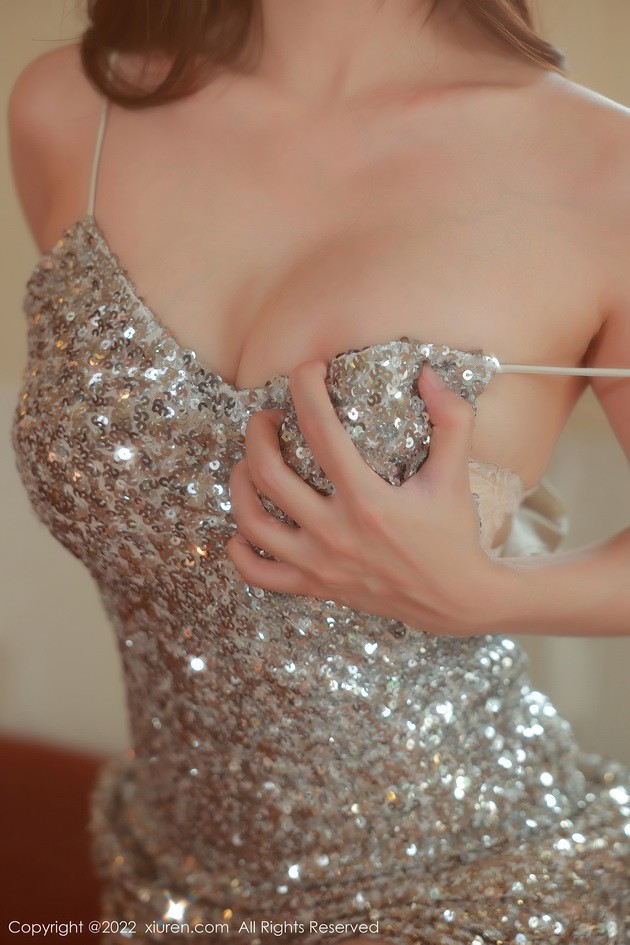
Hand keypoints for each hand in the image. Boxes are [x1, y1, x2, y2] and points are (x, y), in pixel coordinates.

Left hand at [226, 361, 501, 636]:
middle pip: (270, 472)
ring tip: (249, 462)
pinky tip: (242, 528)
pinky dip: (240, 550)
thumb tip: (427, 374)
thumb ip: (452, 419)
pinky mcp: (315, 586)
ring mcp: (320, 563)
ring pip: (253, 520)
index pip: (321, 430)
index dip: (306, 389)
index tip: (308, 369)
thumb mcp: (457, 475)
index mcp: (367, 500)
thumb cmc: (453, 533)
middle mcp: (335, 532)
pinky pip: (259, 573)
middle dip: (258, 432)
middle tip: (269, 417)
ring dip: (240, 483)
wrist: (455, 600)